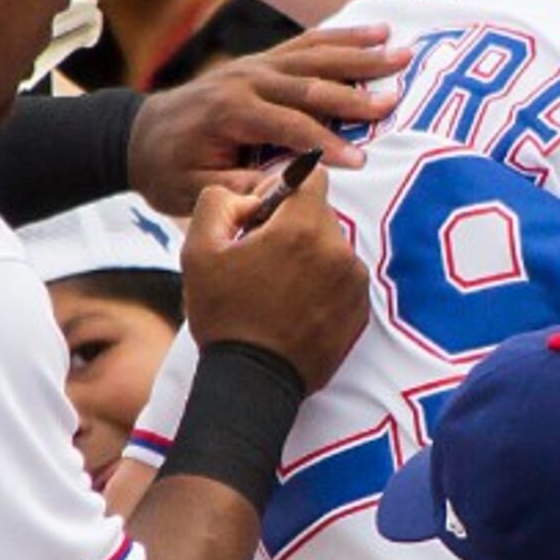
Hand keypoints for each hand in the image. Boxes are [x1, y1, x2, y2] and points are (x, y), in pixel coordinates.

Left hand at [124, 26, 405, 212]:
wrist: (140, 136)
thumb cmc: (168, 170)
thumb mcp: (194, 192)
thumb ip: (239, 189)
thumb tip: (286, 190)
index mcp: (230, 112)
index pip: (288, 127)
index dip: (326, 144)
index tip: (362, 162)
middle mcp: (246, 80)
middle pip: (310, 84)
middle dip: (356, 93)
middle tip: (396, 99)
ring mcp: (255, 65)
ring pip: (315, 56)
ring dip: (361, 54)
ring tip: (402, 52)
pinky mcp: (262, 62)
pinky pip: (307, 45)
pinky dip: (342, 38)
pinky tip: (376, 33)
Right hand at [177, 166, 368, 392]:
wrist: (252, 382)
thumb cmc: (224, 315)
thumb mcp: (198, 250)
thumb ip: (220, 201)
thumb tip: (250, 196)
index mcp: (302, 228)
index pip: (311, 177)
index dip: (283, 190)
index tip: (263, 217)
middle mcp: (338, 250)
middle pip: (320, 214)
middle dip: (293, 226)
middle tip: (263, 260)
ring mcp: (354, 283)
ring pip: (331, 247)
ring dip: (309, 257)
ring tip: (277, 289)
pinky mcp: (360, 311)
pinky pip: (342, 279)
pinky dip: (323, 285)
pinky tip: (295, 308)